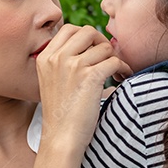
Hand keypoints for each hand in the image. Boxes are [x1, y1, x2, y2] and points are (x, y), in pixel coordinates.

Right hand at [35, 24, 130, 152]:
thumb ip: (63, 62)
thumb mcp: (51, 82)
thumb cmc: (60, 114)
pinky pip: (114, 61)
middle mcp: (57, 58)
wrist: (61, 138)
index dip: (85, 36)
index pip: (68, 29)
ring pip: (104, 47)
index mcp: (45, 57)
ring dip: (113, 58)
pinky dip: (123, 68)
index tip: (93, 49)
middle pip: (87, 32)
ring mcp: (73, 66)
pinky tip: (122, 77)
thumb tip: (92, 46)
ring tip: (116, 71)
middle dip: (101, 42)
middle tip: (107, 57)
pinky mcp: (90, 77)